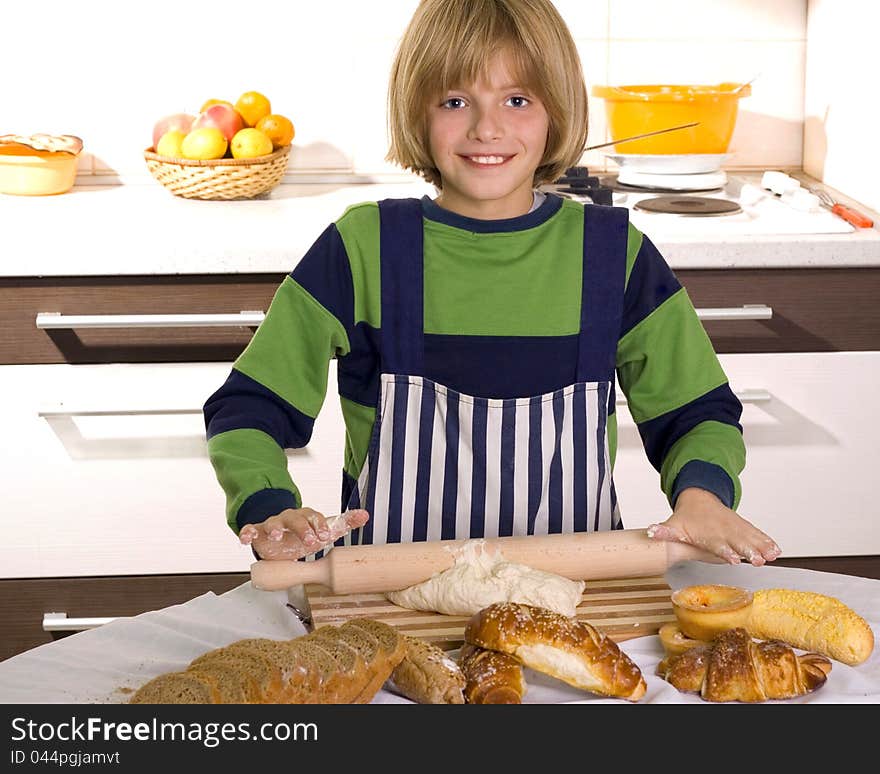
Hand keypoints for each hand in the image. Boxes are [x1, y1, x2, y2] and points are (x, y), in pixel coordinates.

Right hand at [238, 508, 369, 560]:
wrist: (280, 538)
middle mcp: (289, 518)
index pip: (314, 516)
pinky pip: (250, 529)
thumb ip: (344, 523)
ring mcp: (273, 524)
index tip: (325, 535)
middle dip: (303, 529)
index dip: (320, 525)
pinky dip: (248, 533)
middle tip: (310, 542)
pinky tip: (247, 539)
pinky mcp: (258, 532)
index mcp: (306, 516)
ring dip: (276, 529)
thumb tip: (365, 515)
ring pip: (273, 523)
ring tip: (279, 538)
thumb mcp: (324, 530)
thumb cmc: (304, 534)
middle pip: (295, 519)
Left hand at [646, 488, 780, 565]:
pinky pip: (757, 534)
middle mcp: (723, 530)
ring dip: (762, 547)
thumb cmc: (687, 518)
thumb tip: (649, 532)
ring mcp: (735, 528)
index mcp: (707, 533)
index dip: (724, 551)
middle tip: (759, 560)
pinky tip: (777, 550)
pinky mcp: (743, 527)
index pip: (716, 544)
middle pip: (738, 542)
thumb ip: (663, 531)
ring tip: (773, 556)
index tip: (732, 559)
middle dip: (749, 551)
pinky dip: (767, 541)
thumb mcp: (673, 525)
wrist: (699, 498)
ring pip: (750, 538)